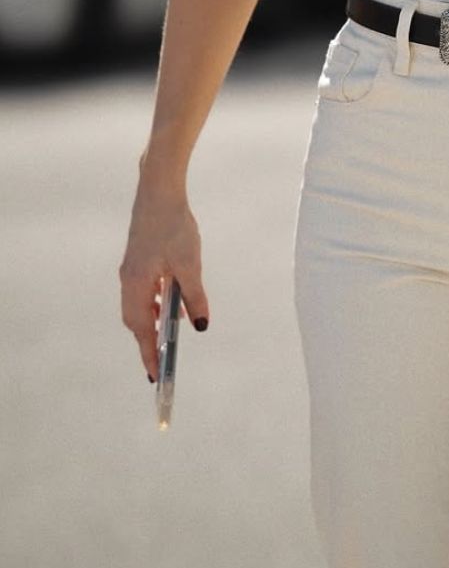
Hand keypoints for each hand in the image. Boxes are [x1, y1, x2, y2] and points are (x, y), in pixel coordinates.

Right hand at [119, 182, 209, 380]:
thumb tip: (201, 326)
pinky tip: (169, 304)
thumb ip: (195, 296)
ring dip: (152, 323)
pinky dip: (154, 304)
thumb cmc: (174, 225)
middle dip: (147, 343)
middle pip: (136, 320)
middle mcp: (128, 280)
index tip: (156, 377)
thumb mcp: (190, 263)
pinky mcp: (138, 259)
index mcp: (136, 284)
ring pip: (139, 305)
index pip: (142, 329)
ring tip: (165, 341)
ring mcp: (131, 269)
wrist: (159, 190)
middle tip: (160, 365)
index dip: (149, 354)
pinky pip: (143, 291)